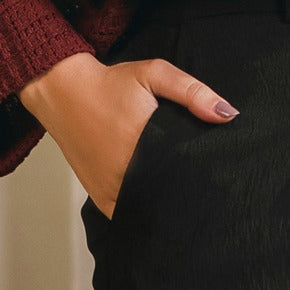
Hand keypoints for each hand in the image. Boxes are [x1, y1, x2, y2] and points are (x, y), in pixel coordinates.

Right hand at [20, 50, 236, 216]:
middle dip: (189, 194)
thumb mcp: (154, 74)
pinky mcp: (100, 197)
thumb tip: (227, 115)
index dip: (205, 181)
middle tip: (208, 191)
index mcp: (143, 145)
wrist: (62, 91)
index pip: (186, 176)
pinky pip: (127, 214)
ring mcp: (110, 190)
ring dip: (166, 207)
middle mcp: (126, 174)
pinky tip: (157, 202)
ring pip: (149, 211)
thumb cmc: (111, 83)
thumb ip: (192, 92)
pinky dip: (143, 212)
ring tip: (185, 197)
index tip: (220, 180)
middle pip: (170, 197)